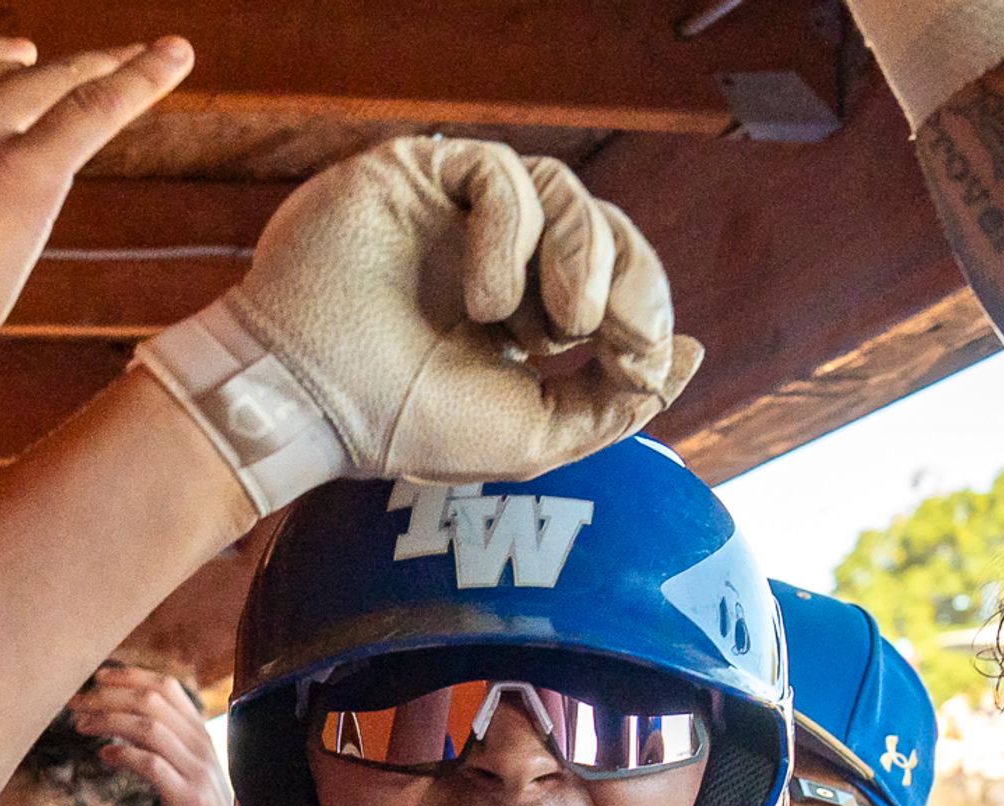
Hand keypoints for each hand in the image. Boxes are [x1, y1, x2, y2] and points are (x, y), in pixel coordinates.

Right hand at [0, 38, 196, 415]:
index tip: (4, 60)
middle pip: (0, 78)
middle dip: (42, 72)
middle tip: (74, 69)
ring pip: (54, 87)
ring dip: (102, 67)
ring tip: (141, 57)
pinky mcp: (23, 176)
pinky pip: (93, 112)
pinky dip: (139, 78)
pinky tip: (173, 58)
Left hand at [73, 663, 252, 805]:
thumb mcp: (187, 778)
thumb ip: (167, 751)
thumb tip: (124, 735)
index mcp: (202, 737)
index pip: (168, 688)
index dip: (132, 676)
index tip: (99, 678)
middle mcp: (202, 747)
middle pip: (153, 701)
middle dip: (109, 696)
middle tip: (76, 703)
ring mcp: (197, 772)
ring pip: (149, 727)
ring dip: (108, 721)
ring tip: (80, 726)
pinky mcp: (189, 800)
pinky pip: (151, 764)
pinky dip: (123, 755)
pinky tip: (104, 757)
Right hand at [138, 137, 703, 507]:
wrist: (312, 404)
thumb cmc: (407, 425)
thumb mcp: (535, 436)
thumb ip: (615, 402)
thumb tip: (691, 358)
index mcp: (526, 309)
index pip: (618, 277)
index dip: (646, 308)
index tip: (644, 359)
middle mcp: (499, 251)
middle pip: (606, 228)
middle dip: (628, 282)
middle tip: (611, 336)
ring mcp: (459, 208)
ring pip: (566, 192)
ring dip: (578, 261)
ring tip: (549, 328)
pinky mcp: (423, 171)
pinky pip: (503, 174)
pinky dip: (511, 235)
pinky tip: (484, 301)